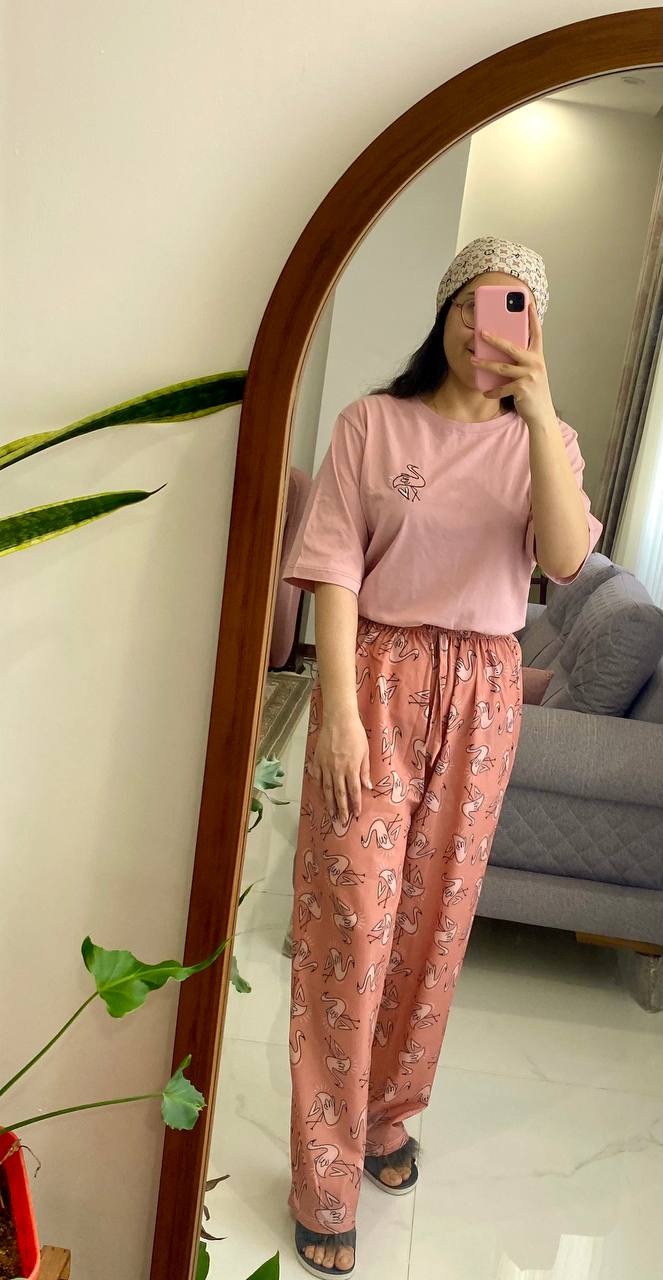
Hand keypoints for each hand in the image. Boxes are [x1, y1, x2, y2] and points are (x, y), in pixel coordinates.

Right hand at [309, 712, 372, 823]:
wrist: (338, 719)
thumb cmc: (355, 733)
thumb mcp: (365, 752)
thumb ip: (365, 770)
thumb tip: (368, 787)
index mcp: (351, 767)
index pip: (354, 790)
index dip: (355, 804)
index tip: (356, 814)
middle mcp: (337, 769)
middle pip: (339, 793)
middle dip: (342, 808)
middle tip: (343, 820)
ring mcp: (325, 766)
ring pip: (326, 789)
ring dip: (329, 803)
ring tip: (331, 813)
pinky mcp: (317, 760)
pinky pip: (317, 778)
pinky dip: (318, 788)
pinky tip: (320, 795)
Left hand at [471, 300, 555, 427]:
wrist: (542, 414)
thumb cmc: (533, 392)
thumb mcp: (530, 372)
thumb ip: (520, 361)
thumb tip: (499, 351)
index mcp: (537, 356)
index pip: (536, 333)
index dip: (532, 318)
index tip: (528, 303)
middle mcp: (535, 363)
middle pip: (511, 347)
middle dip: (494, 339)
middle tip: (481, 332)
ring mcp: (530, 375)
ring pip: (502, 367)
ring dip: (485, 364)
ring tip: (473, 361)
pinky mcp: (523, 389)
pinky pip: (502, 387)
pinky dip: (492, 390)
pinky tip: (485, 391)